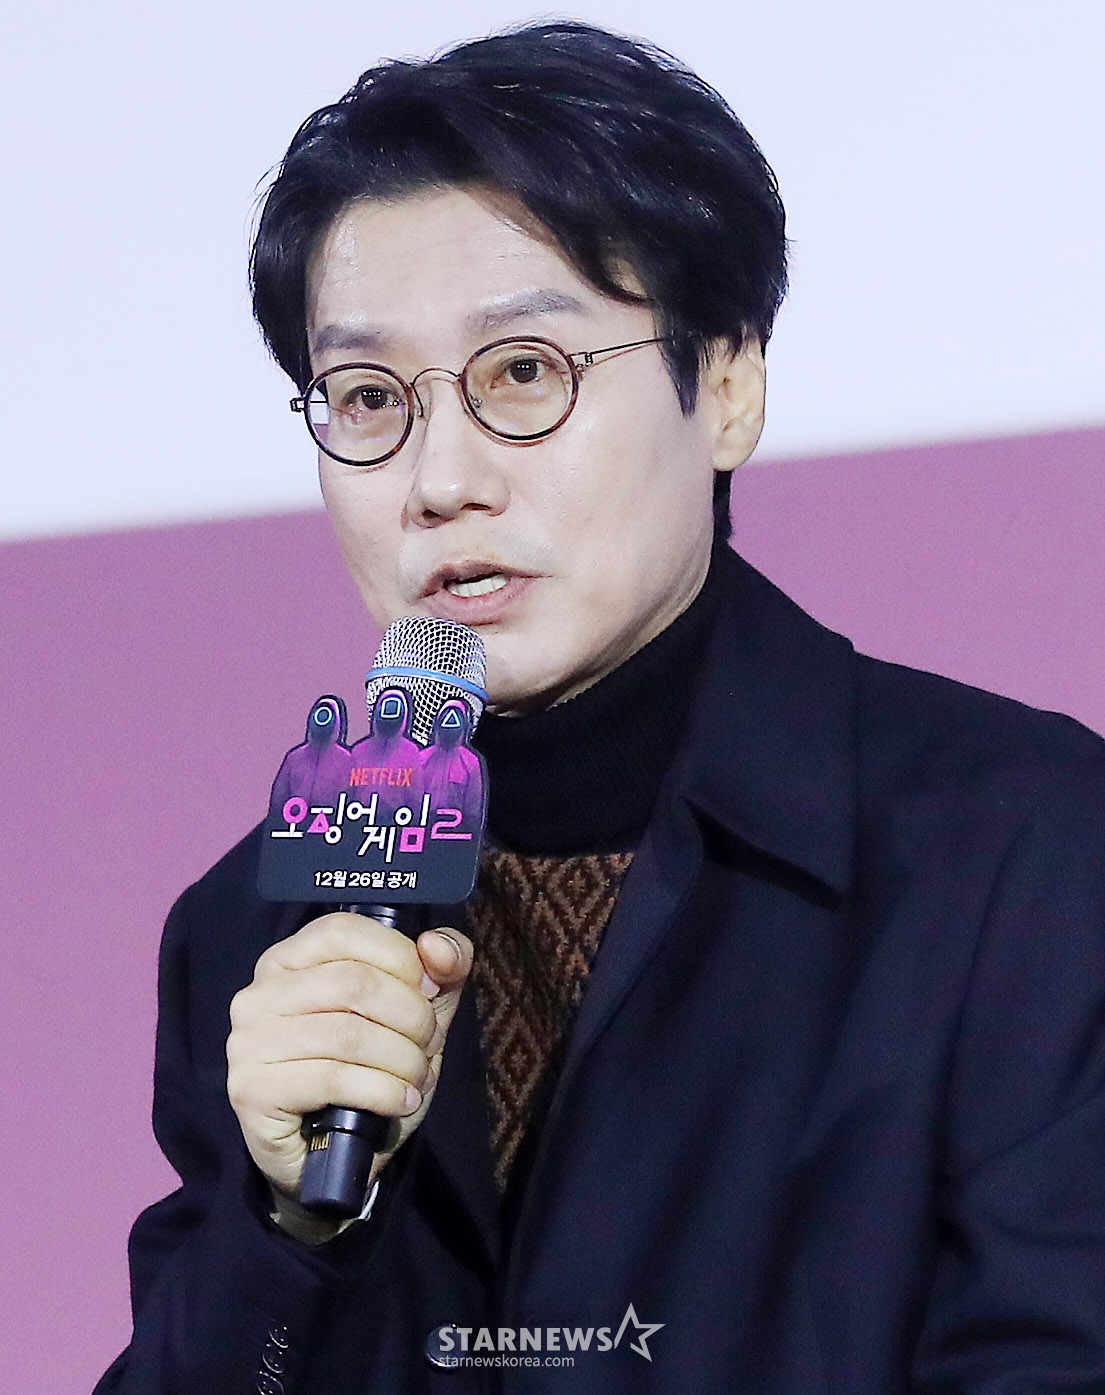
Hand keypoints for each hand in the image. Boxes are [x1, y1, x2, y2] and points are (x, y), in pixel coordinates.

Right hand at [226, 913, 471, 1235]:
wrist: (327, 1159)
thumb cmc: (368, 1074)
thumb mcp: (414, 1016)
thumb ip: (440, 970)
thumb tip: (437, 945)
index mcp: (290, 959)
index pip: (343, 930)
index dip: (399, 957)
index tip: (428, 991)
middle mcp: (260, 993)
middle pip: (353, 982)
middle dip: (410, 1016)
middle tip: (429, 1045)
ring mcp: (249, 1042)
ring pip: (347, 1033)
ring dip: (401, 1059)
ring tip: (416, 1079)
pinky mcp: (252, 1089)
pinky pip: (331, 1079)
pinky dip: (382, 1091)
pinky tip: (399, 1102)